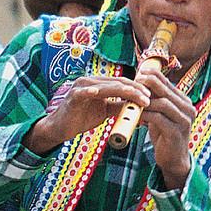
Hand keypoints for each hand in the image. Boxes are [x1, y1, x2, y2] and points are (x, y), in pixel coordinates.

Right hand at [23, 74, 144, 153]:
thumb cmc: (80, 119)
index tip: (151, 96)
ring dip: (123, 91)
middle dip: (136, 90)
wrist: (59, 129)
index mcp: (100, 84)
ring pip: (107, 86)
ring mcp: (81, 87)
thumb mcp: (104, 112)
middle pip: (118, 83)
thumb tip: (137, 106)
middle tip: (149, 98)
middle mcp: (91, 81)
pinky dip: (91, 92)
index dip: (138, 89)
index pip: (123, 83)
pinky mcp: (73, 95)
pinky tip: (99, 93)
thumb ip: (119, 106)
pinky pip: (84, 92)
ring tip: (136, 97)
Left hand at [134, 69, 197, 187]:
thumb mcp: (160, 114)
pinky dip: (145, 115)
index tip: (139, 71)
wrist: (173, 159)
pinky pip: (158, 119)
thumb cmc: (164, 135)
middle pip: (166, 90)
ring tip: (130, 99)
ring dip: (145, 100)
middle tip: (134, 79)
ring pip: (163, 103)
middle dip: (149, 83)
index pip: (168, 83)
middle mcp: (188, 108)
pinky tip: (135, 115)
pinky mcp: (176, 133)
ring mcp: (184, 121)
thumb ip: (154, 101)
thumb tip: (139, 84)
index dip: (154, 75)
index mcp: (184, 102)